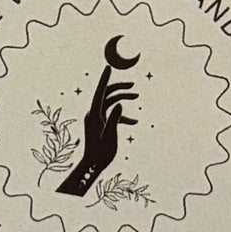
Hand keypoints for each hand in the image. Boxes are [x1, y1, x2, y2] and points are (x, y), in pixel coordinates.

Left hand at [55, 56, 137, 197]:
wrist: (93, 165)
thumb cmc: (101, 153)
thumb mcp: (109, 136)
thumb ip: (114, 120)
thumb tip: (119, 104)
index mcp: (94, 113)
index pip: (99, 92)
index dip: (104, 79)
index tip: (109, 67)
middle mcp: (94, 112)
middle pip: (106, 93)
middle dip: (120, 88)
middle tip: (133, 86)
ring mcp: (96, 117)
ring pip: (110, 101)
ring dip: (122, 98)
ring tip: (137, 96)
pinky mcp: (100, 123)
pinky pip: (111, 112)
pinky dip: (122, 115)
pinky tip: (134, 122)